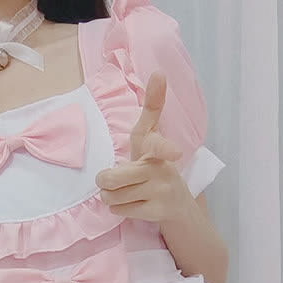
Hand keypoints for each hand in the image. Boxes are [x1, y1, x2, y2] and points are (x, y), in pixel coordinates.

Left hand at [95, 72, 191, 222]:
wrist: (177, 206)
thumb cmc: (153, 168)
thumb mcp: (149, 139)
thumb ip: (152, 109)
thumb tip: (159, 71)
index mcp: (156, 148)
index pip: (155, 139)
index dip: (162, 140)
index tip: (173, 146)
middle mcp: (162, 167)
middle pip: (111, 178)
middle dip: (105, 182)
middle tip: (112, 181)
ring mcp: (161, 191)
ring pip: (112, 197)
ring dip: (112, 198)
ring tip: (127, 194)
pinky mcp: (158, 211)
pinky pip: (120, 211)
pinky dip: (121, 211)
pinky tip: (135, 206)